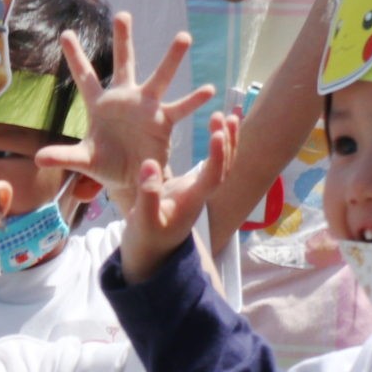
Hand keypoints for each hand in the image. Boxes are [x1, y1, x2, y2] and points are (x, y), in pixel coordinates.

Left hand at [37, 14, 215, 206]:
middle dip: (123, 40)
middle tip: (122, 14)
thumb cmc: (106, 165)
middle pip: (124, 63)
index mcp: (100, 104)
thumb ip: (64, 157)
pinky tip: (208, 89)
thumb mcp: (84, 161)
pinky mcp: (163, 121)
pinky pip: (180, 108)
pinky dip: (194, 100)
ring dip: (171, 59)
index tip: (64, 33)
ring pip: (159, 78)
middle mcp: (124, 98)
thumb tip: (39, 159)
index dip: (75, 56)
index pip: (85, 76)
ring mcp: (146, 107)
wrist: (132, 179)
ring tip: (184, 37)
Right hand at [120, 112, 236, 282]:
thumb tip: (150, 163)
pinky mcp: (191, 187)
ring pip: (221, 165)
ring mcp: (197, 191)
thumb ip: (148, 194)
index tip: (218, 133)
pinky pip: (211, 164)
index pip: (212, 177)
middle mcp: (200, 195)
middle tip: (225, 116)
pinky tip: (218, 130)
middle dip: (227, 142)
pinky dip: (218, 147)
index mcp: (191, 202)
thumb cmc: (146, 239)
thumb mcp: (142, 220)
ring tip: (229, 116)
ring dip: (227, 141)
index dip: (218, 155)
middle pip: (224, 168)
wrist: (151, 255)